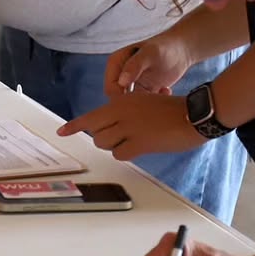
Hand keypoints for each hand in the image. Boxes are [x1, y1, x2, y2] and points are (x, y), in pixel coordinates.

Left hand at [58, 91, 197, 161]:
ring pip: (105, 144)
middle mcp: (121, 112)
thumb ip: (124, 112)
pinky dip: (126, 153)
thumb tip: (110, 126)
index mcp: (121, 101)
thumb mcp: (142, 102)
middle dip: (102, 138)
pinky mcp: (140, 142)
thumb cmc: (171, 109)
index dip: (74, 125)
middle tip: (119, 137)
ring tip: (134, 140)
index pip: (91, 116)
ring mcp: (129, 127)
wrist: (193, 114)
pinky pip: (120, 154)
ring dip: (115, 146)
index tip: (61, 131)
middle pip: (95, 132)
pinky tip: (139, 147)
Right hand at [103, 36, 193, 97]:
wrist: (182, 49)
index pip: (110, 88)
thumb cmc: (165, 46)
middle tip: (153, 96)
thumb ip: (134, 66)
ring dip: (146, 102)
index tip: (141, 98)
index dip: (122, 97)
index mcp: (116, 64)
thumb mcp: (149, 54)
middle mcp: (121, 74)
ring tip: (161, 91)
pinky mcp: (144, 89)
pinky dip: (154, 101)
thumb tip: (121, 82)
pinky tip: (166, 90)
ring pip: (131, 103)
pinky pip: (144, 103)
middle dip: (134, 102)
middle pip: (119, 98)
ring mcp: (133, 83)